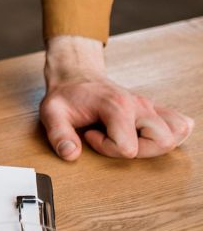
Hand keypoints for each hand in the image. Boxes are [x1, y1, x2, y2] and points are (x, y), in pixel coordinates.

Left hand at [39, 35, 193, 160]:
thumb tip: (71, 154)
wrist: (76, 76)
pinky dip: (171, 134)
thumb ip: (58, 134)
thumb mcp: (52, 112)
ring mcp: (149, 107)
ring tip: (128, 137)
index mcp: (117, 106)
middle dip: (139, 152)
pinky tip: (145, 134)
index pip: (128, 147)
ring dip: (155, 145)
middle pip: (163, 142)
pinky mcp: (155, 109)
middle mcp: (139, 105)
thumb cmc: (66, 95)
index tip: (90, 135)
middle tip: (113, 140)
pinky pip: (179, 123)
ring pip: (176, 134)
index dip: (107, 149)